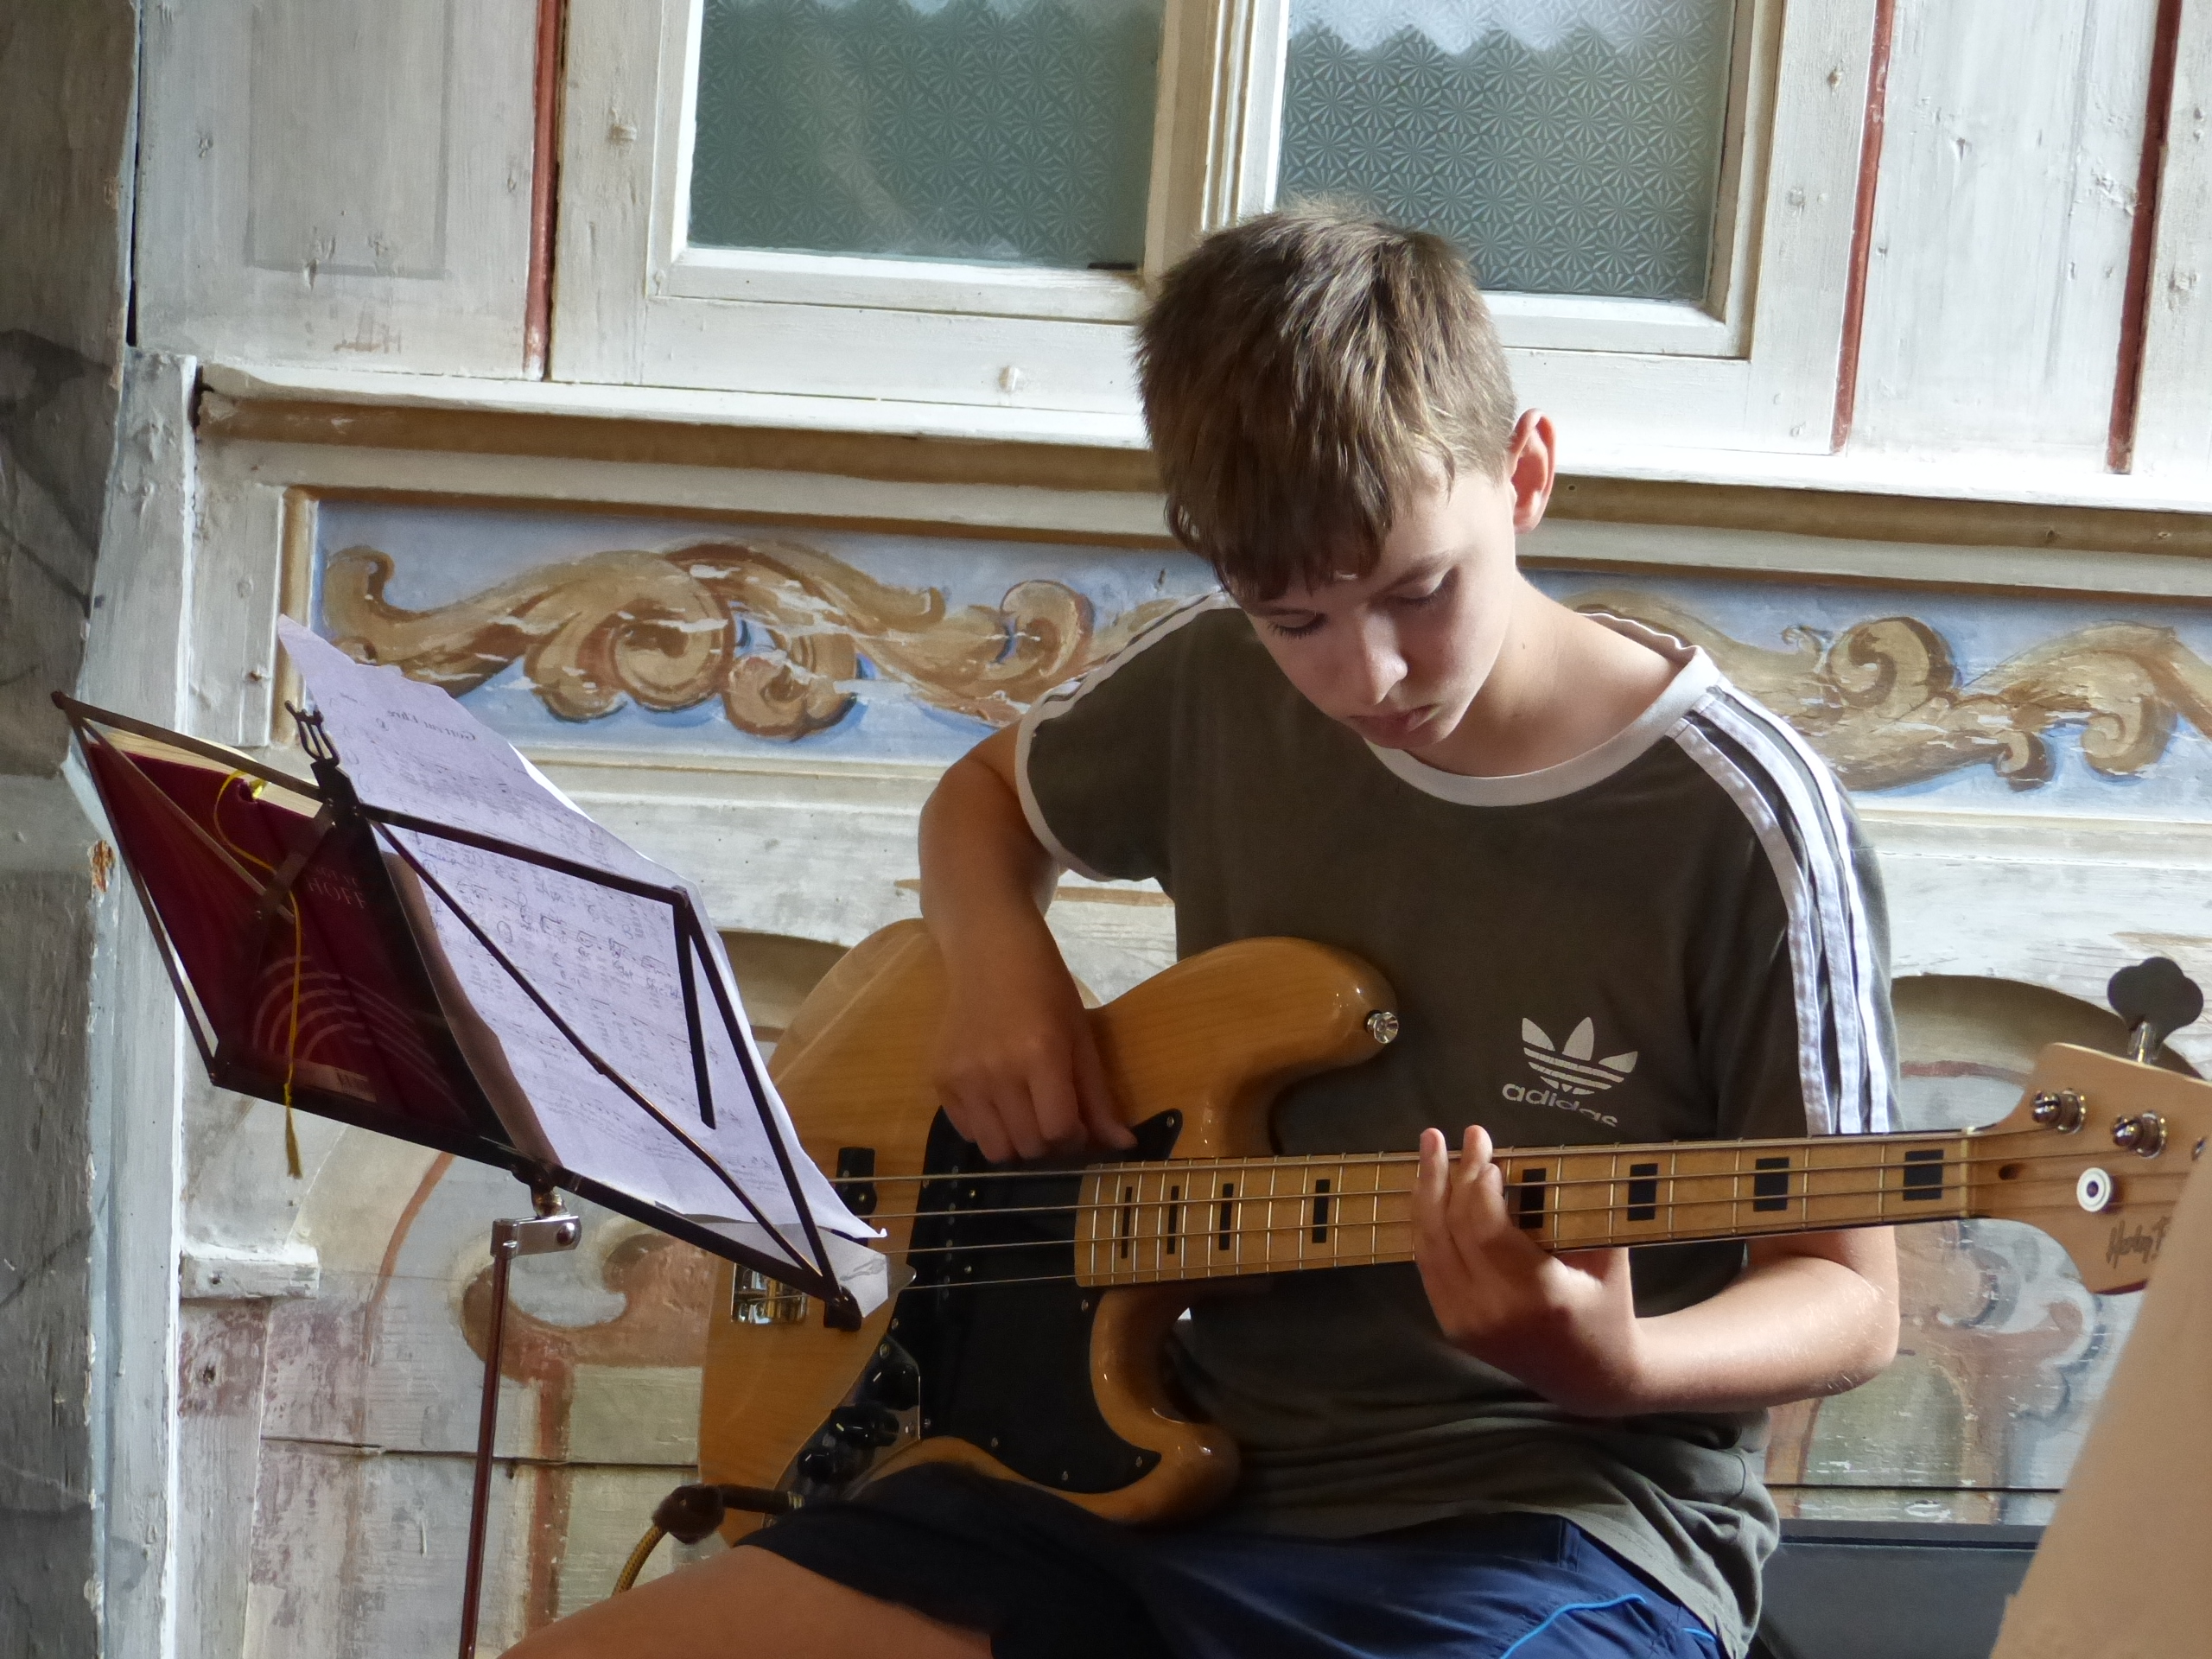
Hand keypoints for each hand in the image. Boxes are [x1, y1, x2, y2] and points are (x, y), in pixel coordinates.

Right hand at [930, 913, 1133, 1163]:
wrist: (988, 952)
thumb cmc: (1046, 988)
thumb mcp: (1080, 1037)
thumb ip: (1098, 1097)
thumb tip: (1123, 1146)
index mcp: (1041, 1055)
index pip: (1060, 1130)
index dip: (1076, 1138)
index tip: (1078, 1124)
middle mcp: (997, 1072)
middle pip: (1029, 1146)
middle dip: (1049, 1143)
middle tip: (1052, 1117)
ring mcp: (963, 1078)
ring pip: (995, 1150)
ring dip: (1017, 1143)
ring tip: (1025, 1114)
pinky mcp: (940, 1080)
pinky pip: (967, 1133)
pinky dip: (987, 1129)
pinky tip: (997, 1100)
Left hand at [1411, 1124, 1644, 1415]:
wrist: (1593, 1377)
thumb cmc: (1607, 1304)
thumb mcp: (1609, 1255)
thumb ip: (1579, 1209)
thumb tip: (1545, 1154)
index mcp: (1538, 1295)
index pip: (1487, 1230)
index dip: (1477, 1186)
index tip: (1484, 1151)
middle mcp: (1493, 1312)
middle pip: (1452, 1232)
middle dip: (1448, 1175)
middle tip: (1454, 1135)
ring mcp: (1467, 1324)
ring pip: (1430, 1246)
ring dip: (1426, 1192)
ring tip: (1431, 1148)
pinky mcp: (1453, 1327)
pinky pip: (1429, 1266)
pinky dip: (1426, 1224)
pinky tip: (1428, 1189)